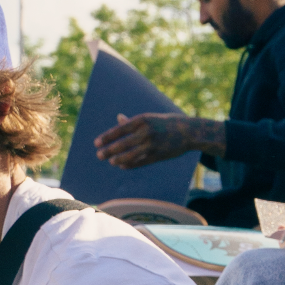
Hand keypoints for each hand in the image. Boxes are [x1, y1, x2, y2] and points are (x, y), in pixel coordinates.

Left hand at [93, 112, 223, 168]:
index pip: (119, 130)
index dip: (106, 138)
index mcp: (142, 120)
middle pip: (122, 144)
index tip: (96, 143)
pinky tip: (122, 166)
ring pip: (130, 155)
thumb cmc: (166, 123)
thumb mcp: (150, 118)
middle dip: (109, 151)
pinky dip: (130, 164)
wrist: (188, 132)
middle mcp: (146, 132)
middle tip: (99, 155)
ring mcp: (152, 145)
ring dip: (118, 160)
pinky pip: (140, 162)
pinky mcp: (158, 155)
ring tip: (111, 161)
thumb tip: (118, 119)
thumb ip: (133, 121)